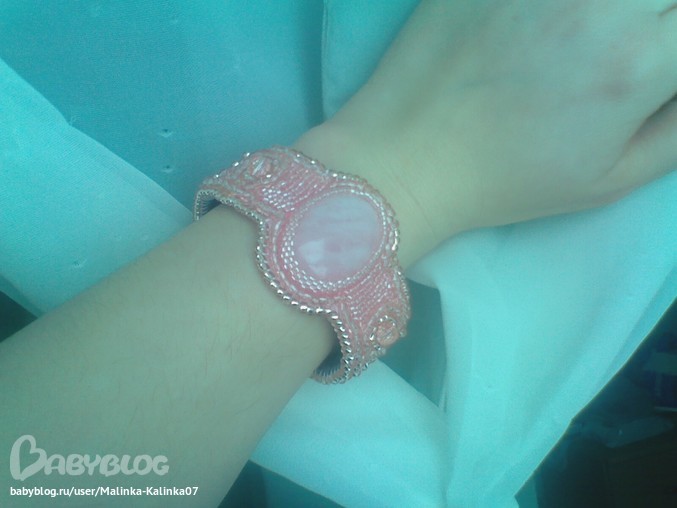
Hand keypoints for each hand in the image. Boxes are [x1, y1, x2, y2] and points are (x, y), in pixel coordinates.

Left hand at [297, 0, 676, 264]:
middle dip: (656, 17)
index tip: (656, 56)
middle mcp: (594, 7)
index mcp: (633, 65)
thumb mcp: (607, 180)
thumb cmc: (503, 181)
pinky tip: (545, 17)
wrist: (407, 160)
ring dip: (610, 3)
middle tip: (625, 41)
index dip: (673, 41)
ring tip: (581, 32)